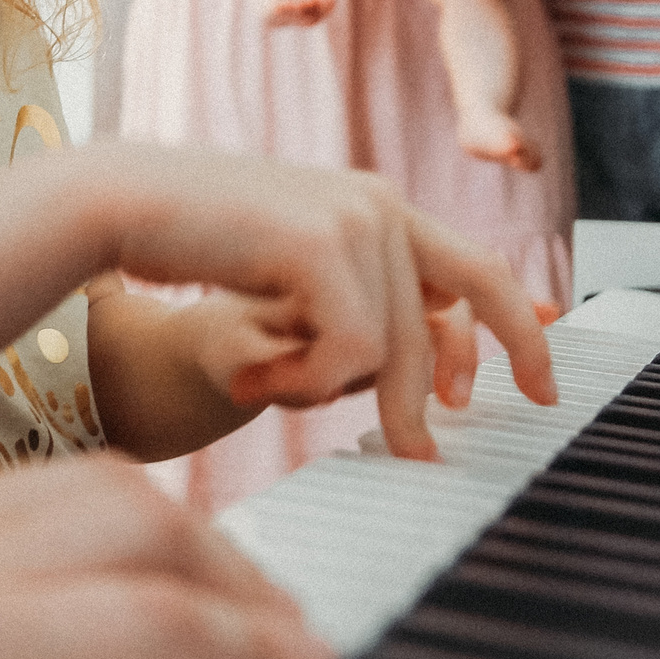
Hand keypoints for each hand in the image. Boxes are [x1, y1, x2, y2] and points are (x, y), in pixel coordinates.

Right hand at [75, 149, 557, 461]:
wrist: (121, 202)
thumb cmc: (191, 243)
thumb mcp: (287, 277)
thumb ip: (350, 303)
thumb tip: (427, 373)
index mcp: (377, 204)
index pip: (478, 269)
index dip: (517, 330)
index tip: (539, 386)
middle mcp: (379, 202)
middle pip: (461, 309)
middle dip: (450, 389)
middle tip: (424, 456)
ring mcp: (356, 215)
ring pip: (396, 346)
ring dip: (328, 391)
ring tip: (261, 387)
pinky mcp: (322, 240)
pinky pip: (353, 349)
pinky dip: (304, 381)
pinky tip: (250, 371)